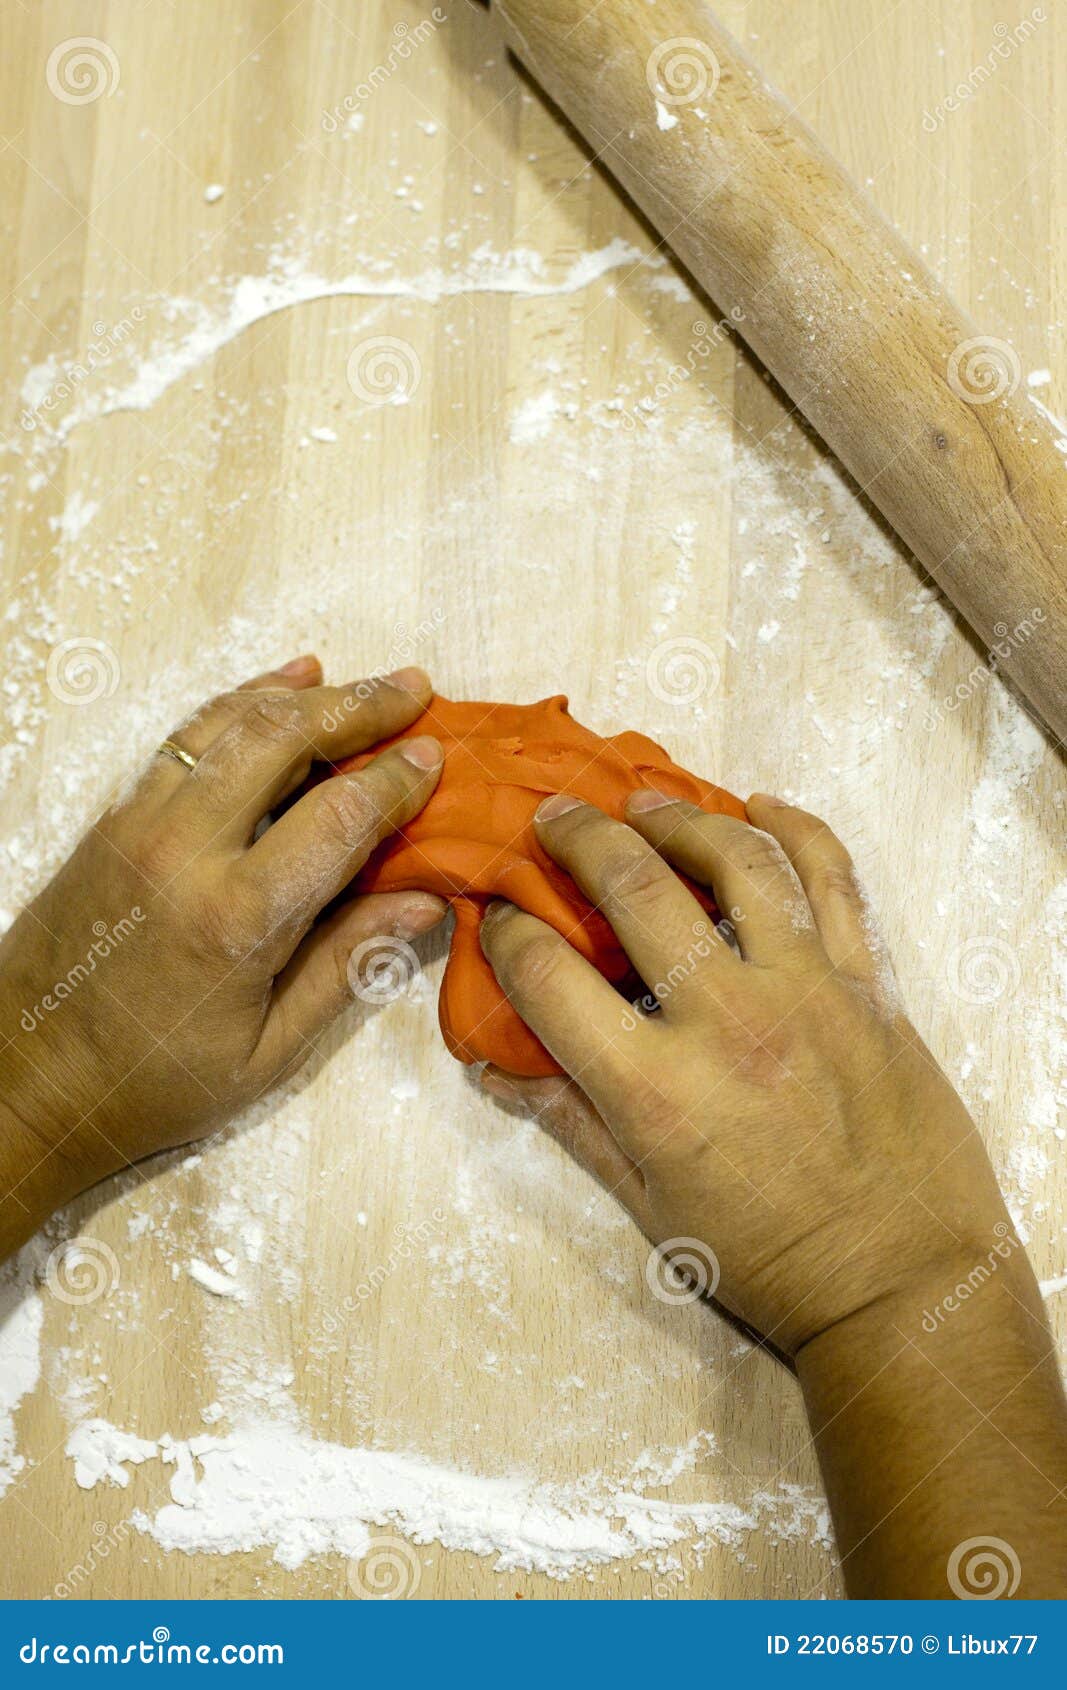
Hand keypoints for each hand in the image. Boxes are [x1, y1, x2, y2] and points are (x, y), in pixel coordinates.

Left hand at [0, 656, 444, 1252]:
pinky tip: (275, 688)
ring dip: (299, 695)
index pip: (339, 816)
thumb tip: (423, 903)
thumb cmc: (155, 1082)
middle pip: (284, 740)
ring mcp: (140, 822)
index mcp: (237, 917)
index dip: (396, 780)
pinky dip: (235, 705)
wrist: (27, 1075)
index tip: (436, 756)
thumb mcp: (266, 1051)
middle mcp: (185, 849)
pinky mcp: (113, 817)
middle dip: (358, 706)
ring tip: (356, 681)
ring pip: (228, 723)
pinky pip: (183, 738)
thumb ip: (345, 965)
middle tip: (414, 687)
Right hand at [478, 790, 1013, 1356]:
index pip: (550, 979)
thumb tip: (498, 1067)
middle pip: (635, 889)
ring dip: (682, 817)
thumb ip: (573, 1124)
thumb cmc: (769, 1260)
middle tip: (553, 816)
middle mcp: (728, 1021)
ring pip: (738, 861)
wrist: (902, 1285)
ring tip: (646, 801)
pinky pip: (835, 880)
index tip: (500, 914)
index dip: (508, 935)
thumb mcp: (649, 1208)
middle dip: (578, 839)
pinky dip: (798, 830)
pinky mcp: (869, 985)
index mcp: (656, 1091)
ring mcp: (807, 992)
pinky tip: (762, 806)